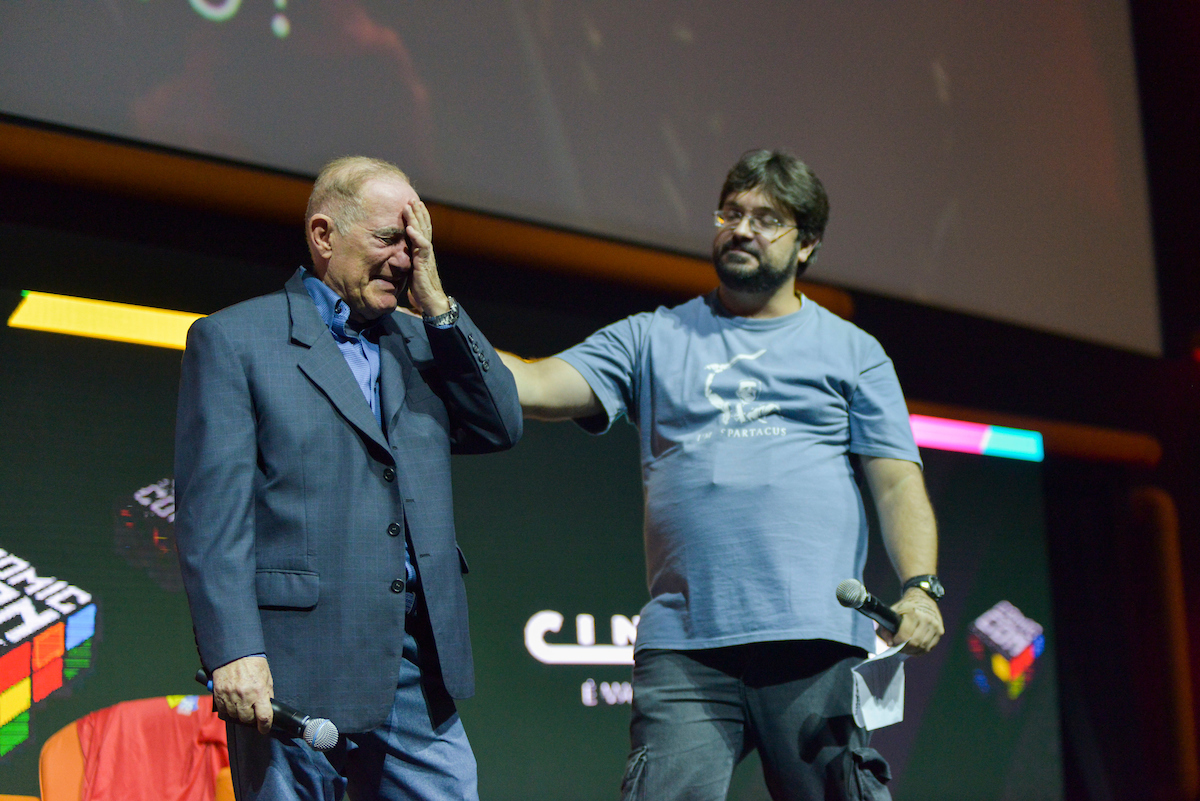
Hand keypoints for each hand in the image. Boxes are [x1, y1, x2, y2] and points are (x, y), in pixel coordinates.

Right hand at [212, 655, 273, 734]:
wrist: (234, 652)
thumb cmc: (252, 663)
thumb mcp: (266, 676)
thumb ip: (267, 693)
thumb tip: (268, 706)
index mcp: (258, 691)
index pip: (264, 716)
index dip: (265, 726)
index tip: (264, 728)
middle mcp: (244, 695)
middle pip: (247, 719)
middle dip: (251, 718)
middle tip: (252, 712)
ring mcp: (229, 695)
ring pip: (234, 716)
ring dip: (239, 714)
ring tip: (242, 705)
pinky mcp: (219, 694)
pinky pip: (223, 710)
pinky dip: (228, 710)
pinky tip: (232, 703)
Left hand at [402, 200, 449, 317]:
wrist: (431, 301)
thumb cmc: (421, 288)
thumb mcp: (412, 270)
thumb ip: (409, 260)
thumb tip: (398, 255)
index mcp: (423, 252)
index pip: (423, 231)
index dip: (420, 218)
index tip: (414, 206)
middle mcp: (427, 252)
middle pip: (424, 228)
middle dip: (418, 213)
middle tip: (412, 199)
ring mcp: (426, 256)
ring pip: (423, 233)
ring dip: (416, 219)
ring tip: (410, 207)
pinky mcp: (424, 263)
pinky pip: (422, 247)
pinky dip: (417, 237)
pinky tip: (411, 228)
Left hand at [880, 588, 943, 654]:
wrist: (923, 598)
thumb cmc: (905, 607)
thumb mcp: (893, 612)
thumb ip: (887, 629)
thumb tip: (890, 644)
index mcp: (913, 613)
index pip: (905, 634)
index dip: (897, 642)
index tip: (893, 643)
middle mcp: (926, 619)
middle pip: (915, 643)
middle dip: (905, 649)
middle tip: (898, 648)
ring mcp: (935, 625)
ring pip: (923, 647)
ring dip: (913, 652)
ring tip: (905, 650)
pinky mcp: (940, 631)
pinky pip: (930, 647)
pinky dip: (921, 651)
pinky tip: (914, 650)